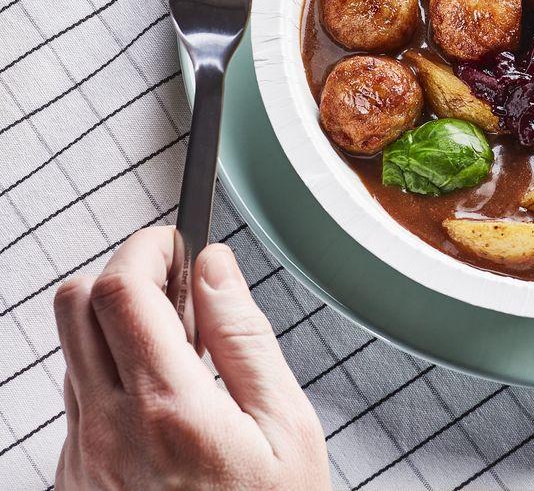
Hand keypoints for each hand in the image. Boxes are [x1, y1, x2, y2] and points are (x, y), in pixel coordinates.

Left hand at [53, 227, 330, 490]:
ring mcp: (82, 462)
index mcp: (167, 409)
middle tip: (173, 284)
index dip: (145, 247)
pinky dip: (113, 377)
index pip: (121, 291)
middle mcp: (107, 433)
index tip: (174, 241)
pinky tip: (164, 400)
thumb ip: (244, 336)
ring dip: (117, 327)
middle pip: (75, 308)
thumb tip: (214, 268)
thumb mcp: (285, 424)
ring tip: (180, 350)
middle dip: (122, 275)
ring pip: (74, 352)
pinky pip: (78, 403)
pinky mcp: (73, 484)